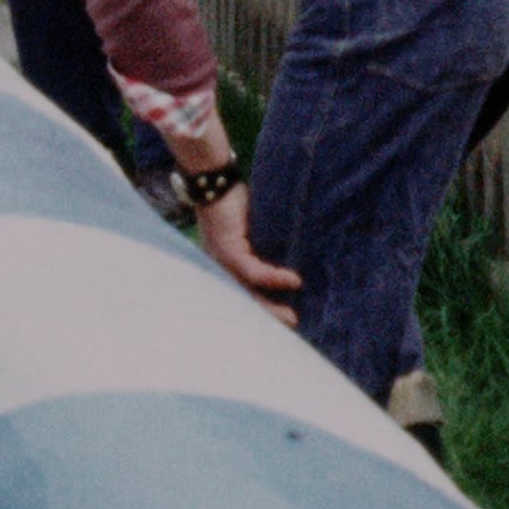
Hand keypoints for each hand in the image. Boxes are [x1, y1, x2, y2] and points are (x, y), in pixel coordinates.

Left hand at [194, 185, 302, 327]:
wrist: (213, 181)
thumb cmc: (233, 202)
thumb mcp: (252, 228)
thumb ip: (265, 245)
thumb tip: (295, 259)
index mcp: (225, 265)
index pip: (242, 295)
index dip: (261, 309)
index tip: (284, 321)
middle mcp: (219, 267)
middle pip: (243, 300)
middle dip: (267, 317)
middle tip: (291, 327)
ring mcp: (221, 260)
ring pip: (247, 291)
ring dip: (270, 306)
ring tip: (292, 317)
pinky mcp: (227, 248)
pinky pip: (251, 270)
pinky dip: (273, 278)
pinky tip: (294, 281)